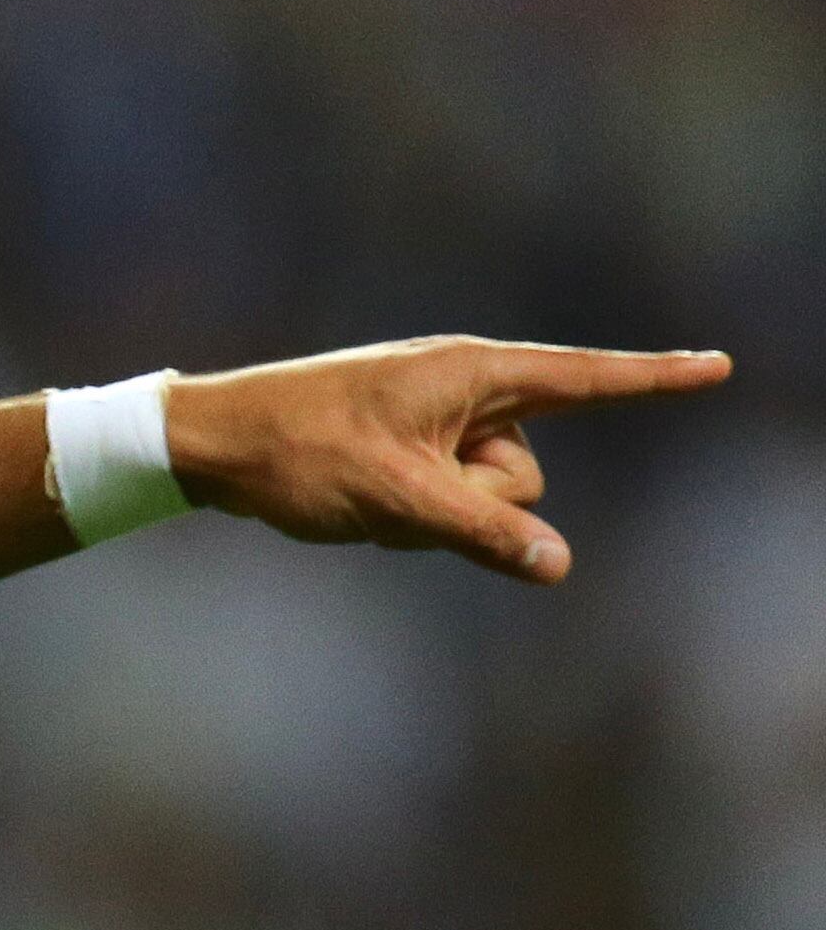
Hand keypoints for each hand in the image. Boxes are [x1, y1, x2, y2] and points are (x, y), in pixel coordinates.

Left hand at [164, 335, 731, 584]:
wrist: (211, 442)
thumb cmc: (298, 454)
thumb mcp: (397, 501)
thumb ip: (483, 532)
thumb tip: (556, 563)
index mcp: (471, 374)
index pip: (586, 380)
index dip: (654, 379)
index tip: (717, 366)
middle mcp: (463, 390)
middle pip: (522, 480)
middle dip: (471, 507)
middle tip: (388, 490)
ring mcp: (435, 422)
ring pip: (480, 501)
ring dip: (429, 517)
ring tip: (359, 493)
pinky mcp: (410, 450)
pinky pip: (442, 502)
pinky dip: (406, 517)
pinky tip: (351, 502)